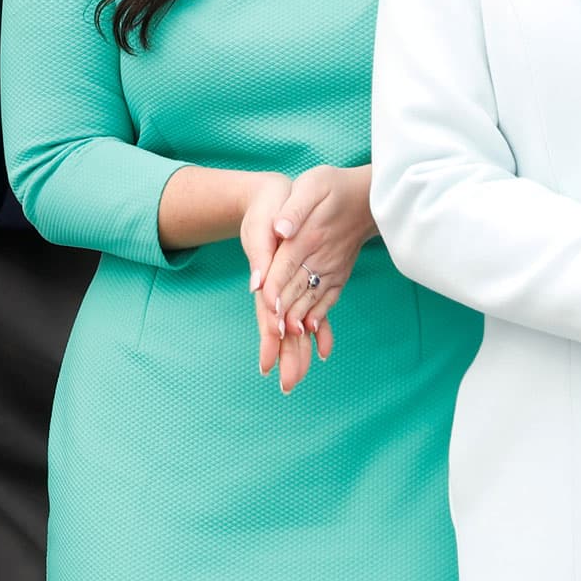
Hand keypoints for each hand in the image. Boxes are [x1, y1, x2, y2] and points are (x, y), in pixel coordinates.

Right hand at [230, 172, 306, 387]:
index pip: (267, 312)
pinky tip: (323, 350)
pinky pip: (311, 309)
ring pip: (295, 323)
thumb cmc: (269, 204)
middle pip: (280, 326)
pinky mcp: (302, 278)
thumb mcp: (263, 220)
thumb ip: (261, 251)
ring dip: (297, 351)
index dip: (269, 338)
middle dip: (285, 356)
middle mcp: (274, 284)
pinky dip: (317, 329)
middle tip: (288, 386)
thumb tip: (257, 284)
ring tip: (299, 379)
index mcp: (266, 273)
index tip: (267, 364)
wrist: (277, 193)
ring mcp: (288, 284)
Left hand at [262, 164, 376, 336]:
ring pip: (311, 300)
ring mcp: (332, 268)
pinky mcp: (339, 273)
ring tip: (285, 341)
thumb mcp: (312, 185)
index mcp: (309, 237)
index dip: (274, 287)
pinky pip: (328, 299)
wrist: (370, 196)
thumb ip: (294, 208)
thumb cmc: (334, 186)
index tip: (265, 306)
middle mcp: (321, 258)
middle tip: (271, 337)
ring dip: (298, 321)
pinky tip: (310, 330)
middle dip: (282, 315)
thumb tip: (280, 229)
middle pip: (296, 290)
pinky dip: (319, 316)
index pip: (285, 267)